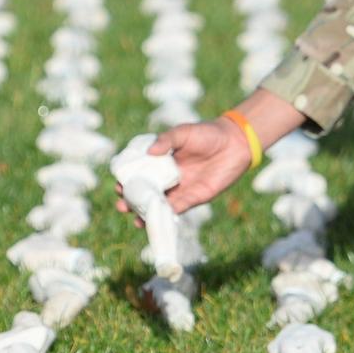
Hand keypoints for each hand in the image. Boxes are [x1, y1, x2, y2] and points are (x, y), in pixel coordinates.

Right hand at [114, 119, 252, 225]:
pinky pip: (177, 209)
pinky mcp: (194, 198)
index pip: (139, 173)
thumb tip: (150, 151)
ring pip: (159, 204)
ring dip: (146, 213)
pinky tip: (156, 219)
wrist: (235, 143)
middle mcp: (167, 177)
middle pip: (145, 192)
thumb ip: (167, 140)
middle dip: (132, 200)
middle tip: (122, 205)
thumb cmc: (207, 133)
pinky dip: (166, 215)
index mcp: (161, 161)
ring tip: (135, 219)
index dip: (127, 180)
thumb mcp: (184, 132)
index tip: (118, 185)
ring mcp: (180, 189)